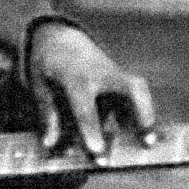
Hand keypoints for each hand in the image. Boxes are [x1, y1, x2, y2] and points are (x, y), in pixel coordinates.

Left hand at [31, 24, 156, 159]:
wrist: (60, 37)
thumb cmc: (47, 65)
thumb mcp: (39, 86)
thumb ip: (47, 114)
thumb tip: (49, 144)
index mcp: (76, 77)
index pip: (86, 107)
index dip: (91, 130)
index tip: (98, 151)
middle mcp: (102, 74)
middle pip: (130, 90)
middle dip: (141, 114)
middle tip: (146, 142)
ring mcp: (115, 74)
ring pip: (138, 91)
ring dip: (146, 115)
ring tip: (150, 143)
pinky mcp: (121, 78)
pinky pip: (135, 96)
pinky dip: (140, 113)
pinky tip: (141, 134)